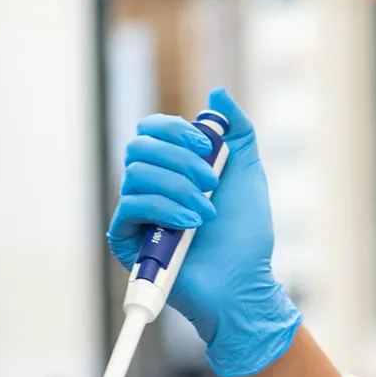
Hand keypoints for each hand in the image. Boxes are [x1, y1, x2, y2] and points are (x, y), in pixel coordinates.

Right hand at [107, 87, 301, 376]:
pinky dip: (164, 209)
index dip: (174, 129)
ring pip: (136, 174)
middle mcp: (149, 186)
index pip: (151, 129)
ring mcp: (136, 213)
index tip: (206, 146)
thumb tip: (217, 93)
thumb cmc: (246, 234)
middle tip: (212, 184)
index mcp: (172, 167)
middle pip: (139, 146)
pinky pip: (131, 206)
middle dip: (180, 160)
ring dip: (179, 189)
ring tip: (207, 213)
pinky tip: (191, 225)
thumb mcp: (248, 173)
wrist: (244, 282)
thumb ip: (237, 131)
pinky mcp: (127, 240)